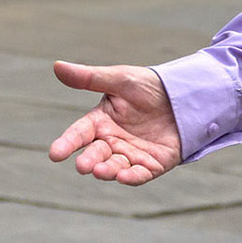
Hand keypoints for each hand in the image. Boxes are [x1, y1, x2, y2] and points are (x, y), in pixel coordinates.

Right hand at [48, 61, 181, 184]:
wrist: (186, 95)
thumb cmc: (149, 86)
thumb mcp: (120, 79)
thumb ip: (90, 78)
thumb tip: (57, 65)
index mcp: (100, 121)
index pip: (79, 134)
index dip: (67, 143)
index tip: (55, 154)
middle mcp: (112, 141)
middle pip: (96, 154)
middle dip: (88, 161)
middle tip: (83, 166)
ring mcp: (132, 154)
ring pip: (114, 167)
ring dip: (107, 170)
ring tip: (101, 171)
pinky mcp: (152, 164)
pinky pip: (140, 174)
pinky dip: (131, 177)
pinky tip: (124, 177)